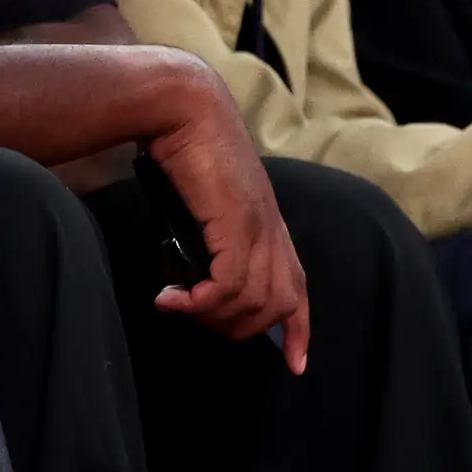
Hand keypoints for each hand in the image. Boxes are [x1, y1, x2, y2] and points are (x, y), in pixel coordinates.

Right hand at [140, 60, 308, 370]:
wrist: (185, 107)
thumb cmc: (186, 146)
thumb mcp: (204, 199)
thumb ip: (209, 233)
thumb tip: (189, 269)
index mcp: (269, 223)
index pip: (298, 287)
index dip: (299, 331)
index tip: (295, 364)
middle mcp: (272, 229)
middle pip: (278, 306)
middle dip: (239, 329)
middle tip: (196, 318)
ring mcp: (257, 226)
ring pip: (253, 303)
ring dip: (210, 316)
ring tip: (176, 305)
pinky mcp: (235, 223)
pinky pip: (229, 286)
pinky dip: (200, 302)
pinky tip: (172, 298)